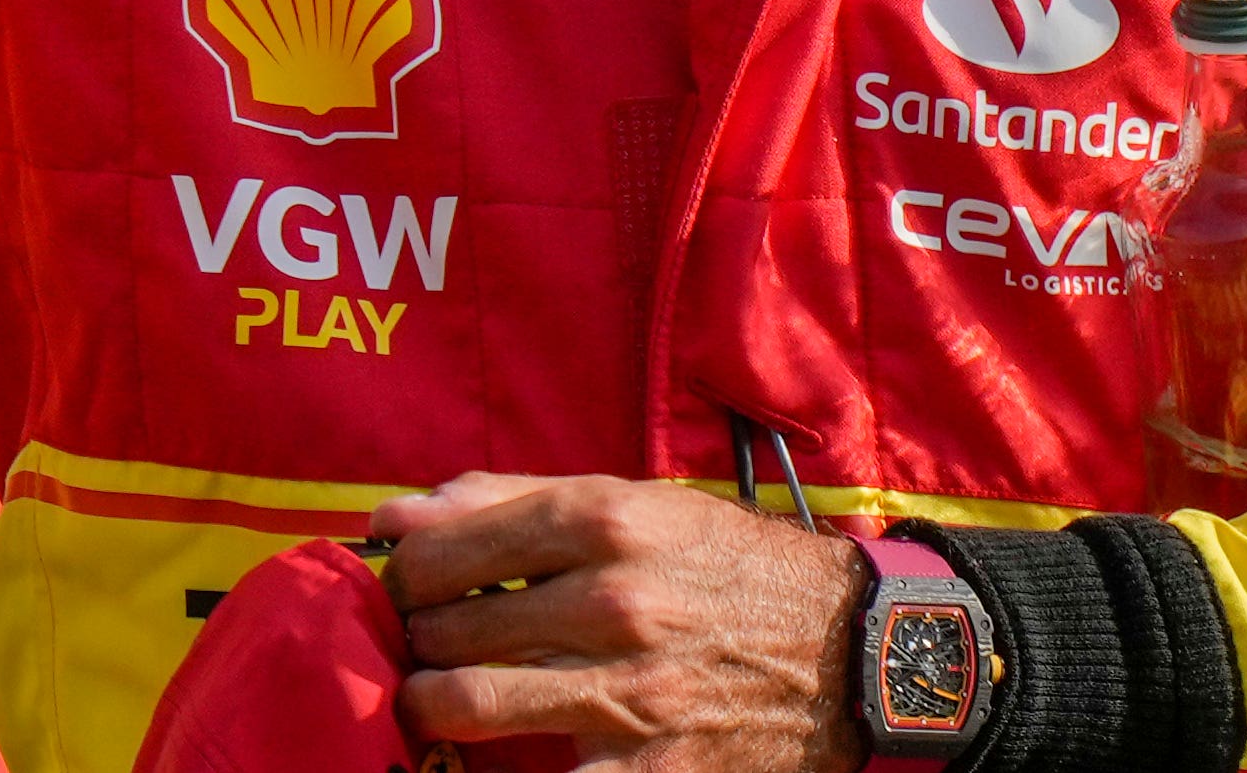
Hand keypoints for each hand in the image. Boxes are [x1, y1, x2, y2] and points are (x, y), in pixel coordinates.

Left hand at [373, 471, 870, 772]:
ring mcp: (628, 689)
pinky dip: (501, 767)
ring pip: (466, 702)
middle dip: (418, 639)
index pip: (447, 547)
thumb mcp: (639, 507)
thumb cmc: (727, 571)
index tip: (404, 587)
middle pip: (447, 626)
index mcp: (606, 520)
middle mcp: (613, 599)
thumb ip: (513, 499)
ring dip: (432, 704)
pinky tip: (497, 757)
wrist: (848, 654)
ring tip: (440, 700)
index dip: (404, 572)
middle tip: (423, 645)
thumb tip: (398, 514)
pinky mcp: (645, 769)